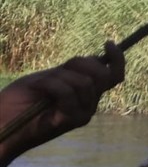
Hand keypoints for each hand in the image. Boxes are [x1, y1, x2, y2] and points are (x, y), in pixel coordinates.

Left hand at [0, 41, 124, 166]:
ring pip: (84, 82)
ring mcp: (82, 114)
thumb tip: (97, 59)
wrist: (1, 123)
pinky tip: (36, 88)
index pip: (115, 76)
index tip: (108, 43)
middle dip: (81, 64)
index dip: (117, 58)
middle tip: (58, 68)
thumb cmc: (20, 100)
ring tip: (40, 84)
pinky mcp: (70, 120)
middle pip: (103, 76)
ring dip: (58, 77)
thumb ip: (73, 71)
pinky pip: (68, 93)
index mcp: (87, 94)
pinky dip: (50, 85)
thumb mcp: (51, 77)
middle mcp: (90, 105)